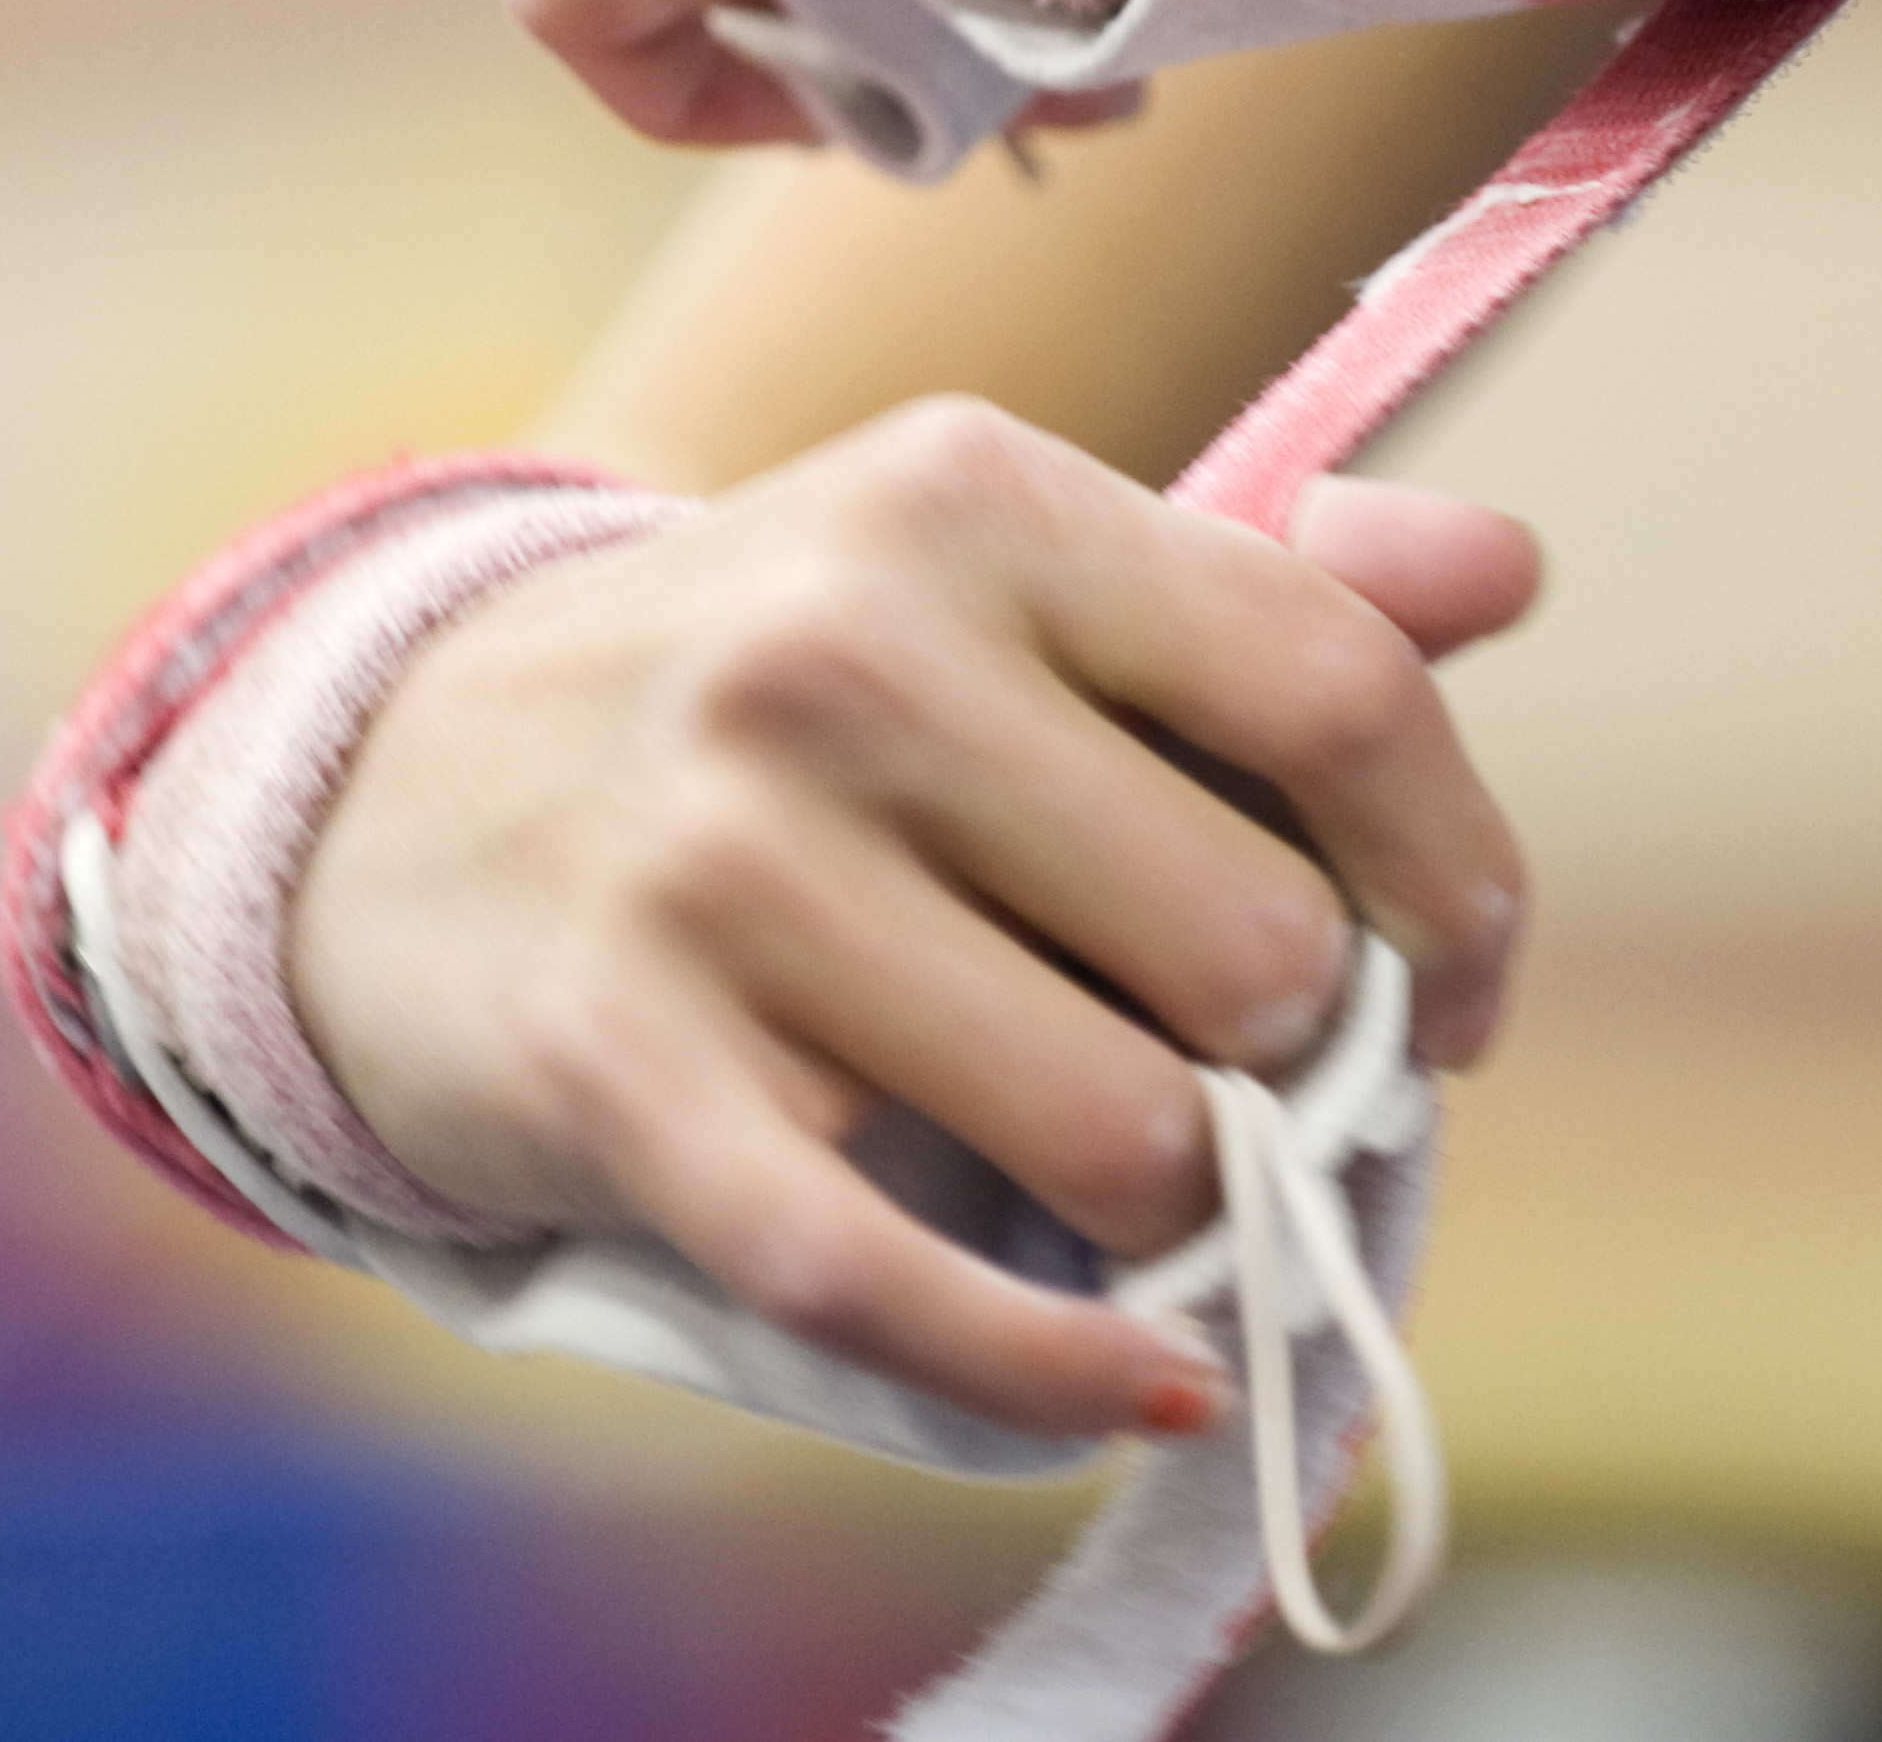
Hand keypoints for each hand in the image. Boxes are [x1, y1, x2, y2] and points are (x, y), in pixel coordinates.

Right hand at [288, 400, 1538, 1439]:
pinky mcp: (614, 1064)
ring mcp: (715, 860)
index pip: (1337, 686)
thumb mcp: (989, 582)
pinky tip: (1133, 1379)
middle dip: (1287, 1059)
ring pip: (1119, 1136)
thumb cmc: (774, 701)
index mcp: (970, 502)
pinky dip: (1053, 1368)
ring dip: (1165, 1207)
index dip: (1456, 876)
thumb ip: (1260, 586)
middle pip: (1256, 949)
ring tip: (1110, 1169)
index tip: (1452, 982)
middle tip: (1221, 1069)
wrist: (378, 787)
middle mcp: (841, 652)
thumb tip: (1504, 574)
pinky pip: (898, 1285)